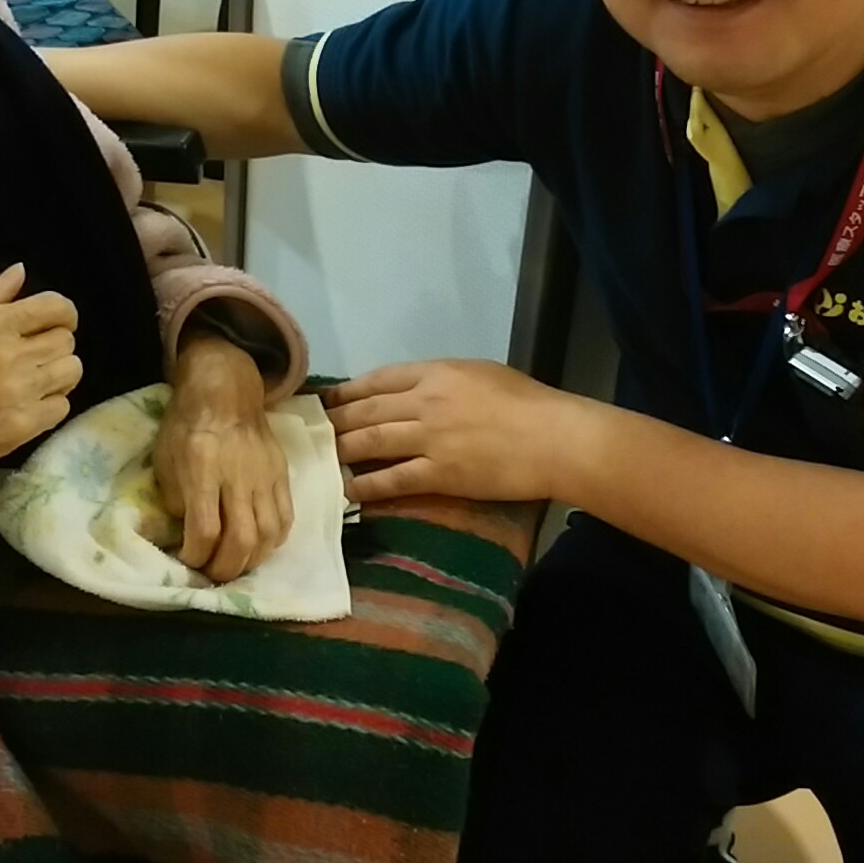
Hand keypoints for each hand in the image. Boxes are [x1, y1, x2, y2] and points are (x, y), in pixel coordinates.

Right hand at [0, 265, 80, 509]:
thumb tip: (19, 271)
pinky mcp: (25, 425)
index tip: (54, 323)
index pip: (55, 306)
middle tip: (34, 358)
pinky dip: (49, 406)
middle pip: (66, 340)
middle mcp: (12, 353)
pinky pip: (62, 406)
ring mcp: (21, 391)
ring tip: (35, 383)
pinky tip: (27, 408)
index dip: (62, 313)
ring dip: (57, 375)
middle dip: (54, 345)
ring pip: (71, 371)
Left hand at [156, 333, 290, 581]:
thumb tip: (188, 536)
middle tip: (212, 576)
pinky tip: (258, 547)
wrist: (226, 392)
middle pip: (242, 539)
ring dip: (251, 561)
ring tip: (235, 566)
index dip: (196, 556)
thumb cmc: (186, 425)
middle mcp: (238, 475)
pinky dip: (273, 543)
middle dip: (225, 568)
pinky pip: (286, 519)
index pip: (205, 528)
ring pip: (268, 535)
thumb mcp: (165, 460)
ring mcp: (265, 476)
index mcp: (203, 468)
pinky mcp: (282, 475)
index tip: (187, 561)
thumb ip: (176, 500)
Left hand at [324, 360, 582, 503]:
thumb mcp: (480, 373)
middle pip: (364, 410)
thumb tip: (414, 390)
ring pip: (369, 443)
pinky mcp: (439, 474)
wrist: (554, 438)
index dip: (345, 391)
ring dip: (340, 451)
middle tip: (309, 433)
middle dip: (333, 422)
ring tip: (320, 460)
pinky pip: (391, 480)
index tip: (325, 400)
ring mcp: (429, 439)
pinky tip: (347, 490)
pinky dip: (365, 485)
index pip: (376, 379)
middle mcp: (424, 401)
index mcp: (435, 372)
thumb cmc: (526, 402)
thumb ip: (443, 379)